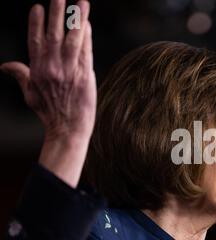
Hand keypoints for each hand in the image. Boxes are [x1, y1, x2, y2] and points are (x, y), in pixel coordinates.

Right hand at [1, 0, 94, 187]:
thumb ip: (21, 75)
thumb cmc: (50, 113)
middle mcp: (52, 68)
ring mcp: (69, 72)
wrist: (68, 130)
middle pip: (54, 36)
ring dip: (76, 19)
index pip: (36, 42)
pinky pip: (85, 52)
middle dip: (56, 14)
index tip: (37, 7)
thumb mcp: (30, 95)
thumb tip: (5, 66)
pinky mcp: (84, 76)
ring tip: (80, 2)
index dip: (36, 24)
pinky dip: (86, 37)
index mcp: (37, 71)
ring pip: (72, 40)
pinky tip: (87, 24)